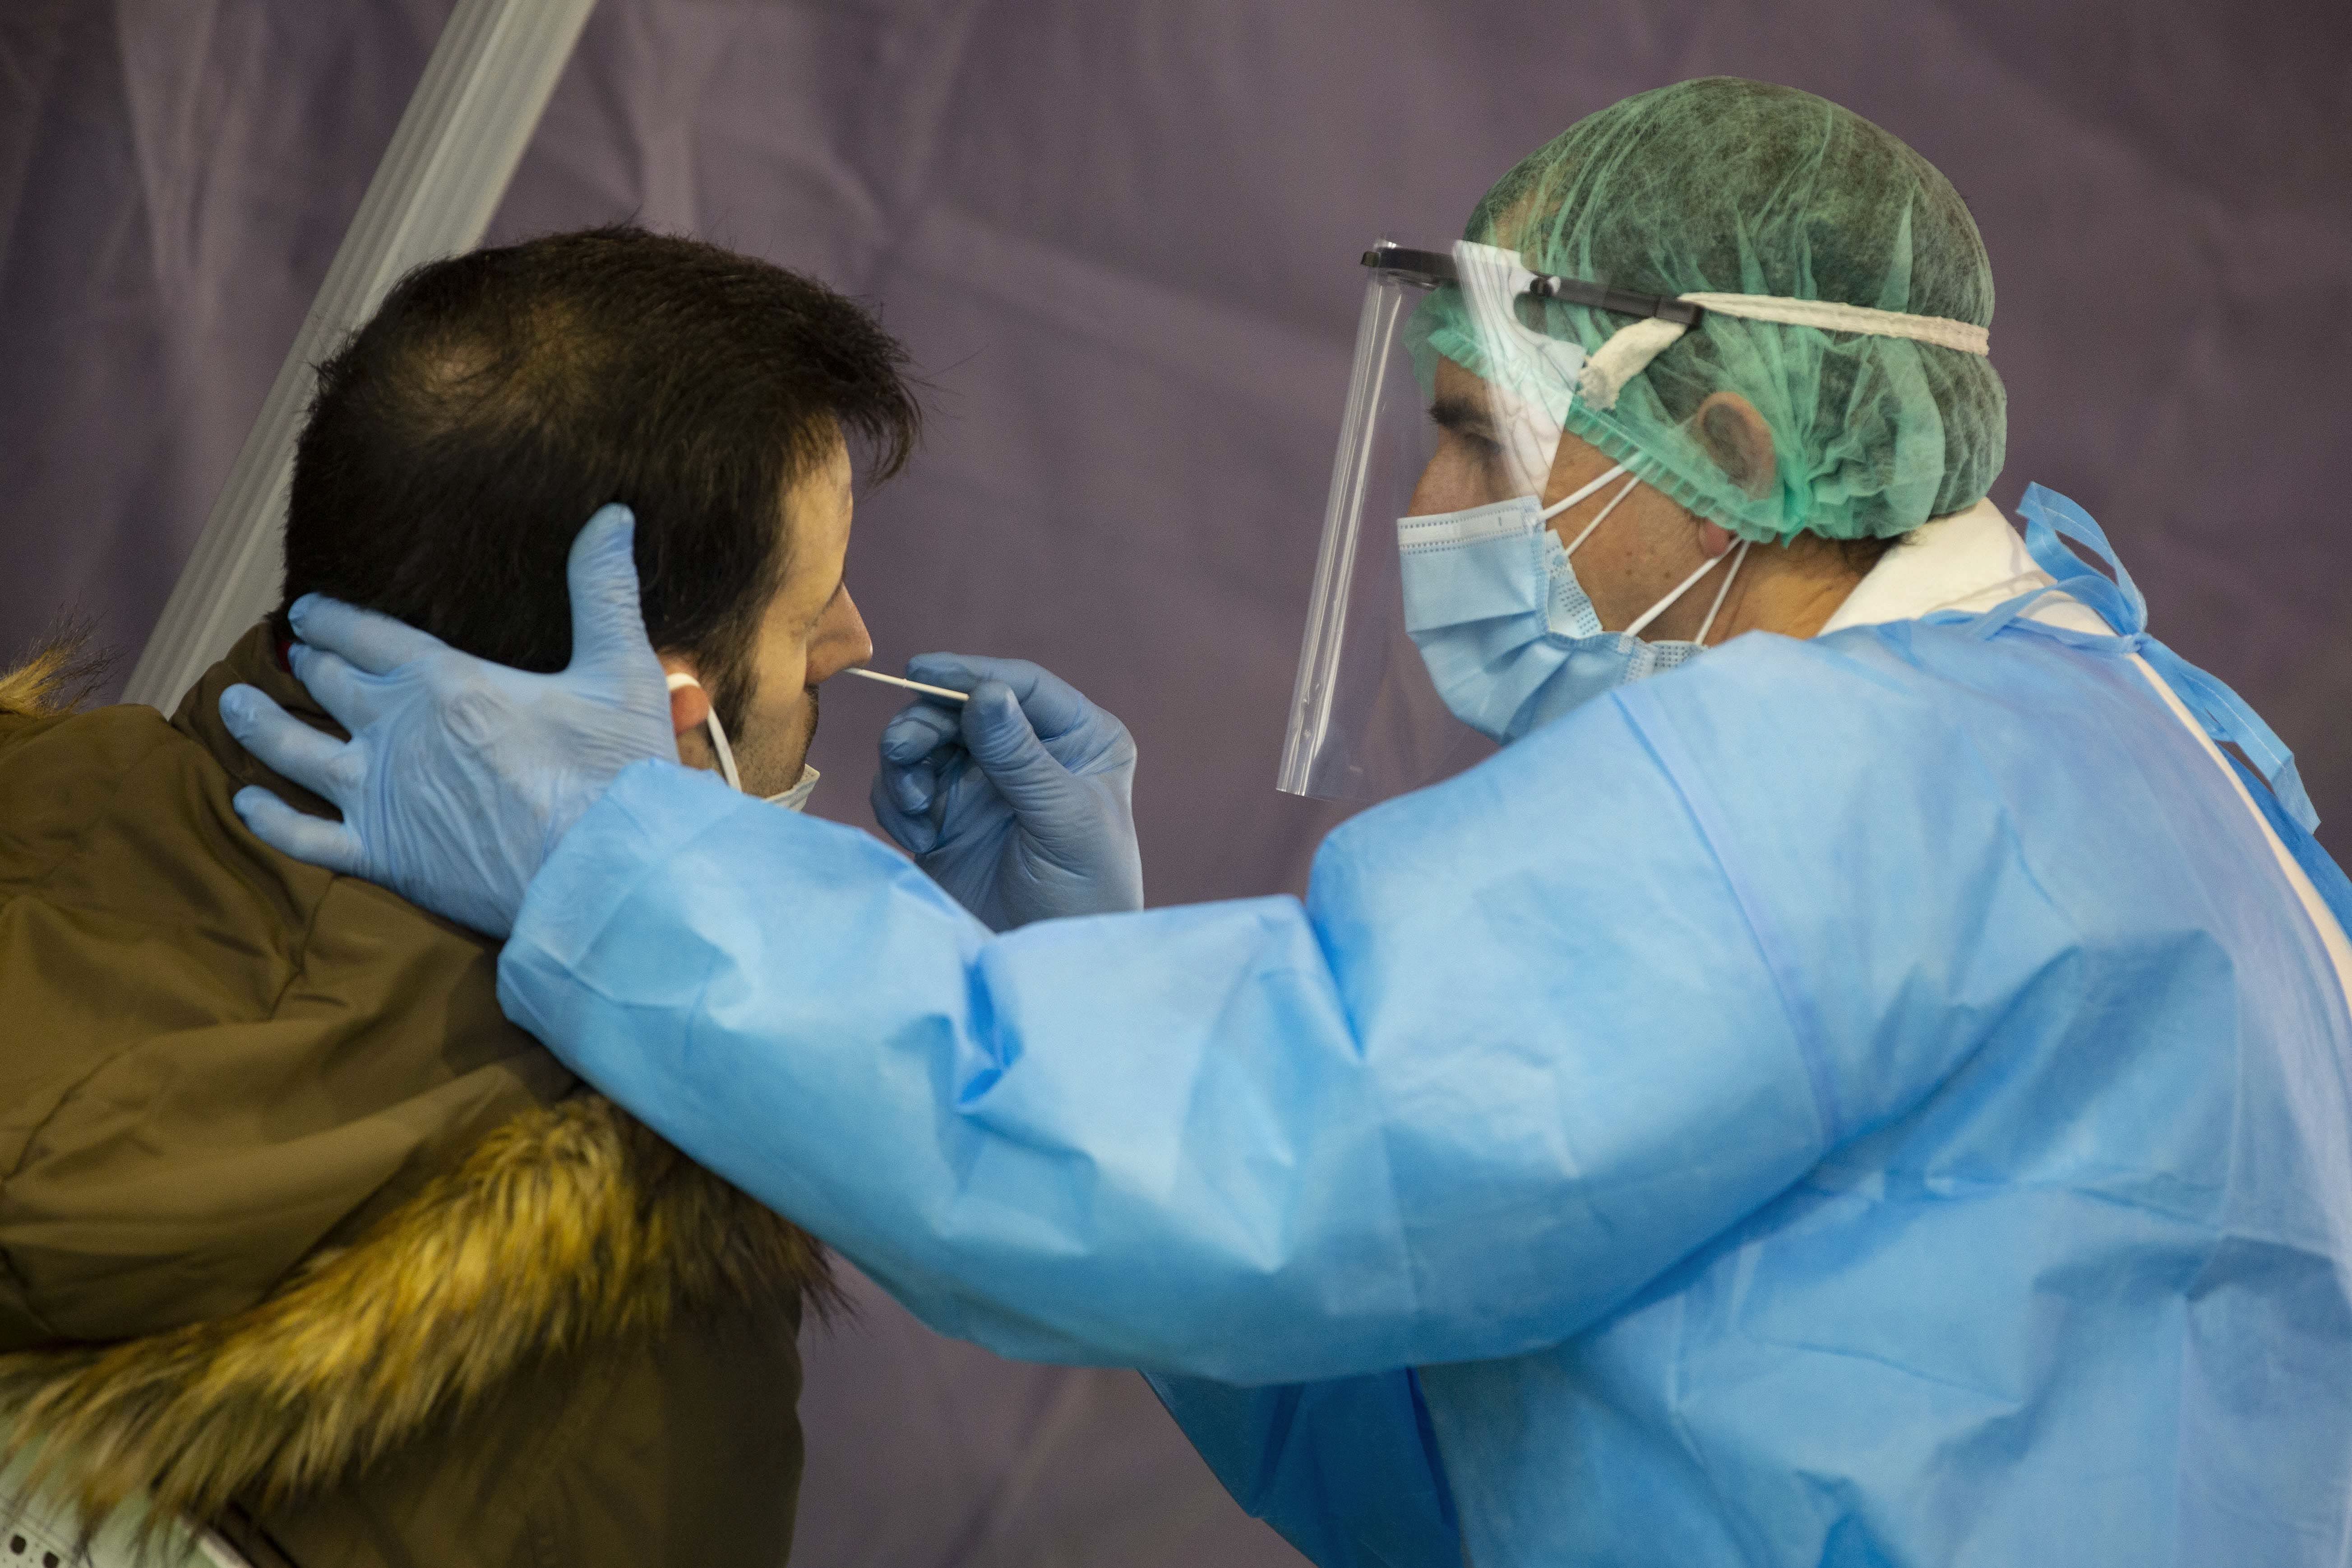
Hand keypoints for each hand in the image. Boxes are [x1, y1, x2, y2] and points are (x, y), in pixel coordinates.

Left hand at [217, 506, 676, 936]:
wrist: (603, 872)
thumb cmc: (615, 773)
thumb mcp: (621, 669)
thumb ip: (603, 590)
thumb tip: (614, 515)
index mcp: (445, 680)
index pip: (367, 634)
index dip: (334, 618)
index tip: (311, 610)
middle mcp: (395, 730)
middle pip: (328, 682)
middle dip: (307, 662)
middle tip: (293, 653)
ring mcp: (378, 795)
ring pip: (291, 750)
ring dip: (257, 723)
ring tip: (233, 704)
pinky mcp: (381, 854)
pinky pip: (301, 836)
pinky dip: (266, 818)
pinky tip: (245, 801)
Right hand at [870, 654, 1141, 930]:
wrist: (1050, 964)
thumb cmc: (1085, 892)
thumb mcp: (1064, 820)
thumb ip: (1021, 758)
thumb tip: (986, 693)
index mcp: (1079, 738)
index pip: (1022, 686)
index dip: (970, 674)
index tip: (922, 674)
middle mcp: (1030, 750)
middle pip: (962, 707)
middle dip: (926, 726)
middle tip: (902, 752)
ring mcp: (984, 781)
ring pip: (925, 741)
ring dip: (907, 766)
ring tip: (916, 806)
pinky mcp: (947, 814)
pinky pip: (904, 784)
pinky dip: (899, 804)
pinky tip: (919, 836)